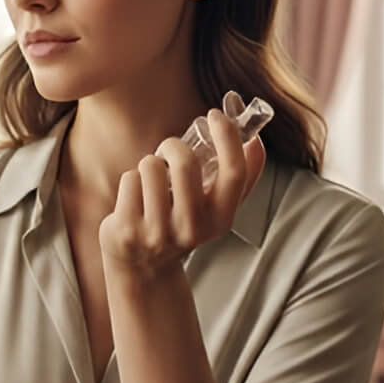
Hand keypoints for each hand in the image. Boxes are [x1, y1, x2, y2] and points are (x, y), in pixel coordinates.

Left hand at [98, 91, 266, 282]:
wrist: (142, 267)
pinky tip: (135, 199)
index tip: (214, 115)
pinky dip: (131, 181)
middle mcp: (192, 229)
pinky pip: (130, 180)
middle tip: (169, 150)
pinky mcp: (127, 231)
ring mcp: (158, 233)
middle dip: (173, 145)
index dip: (227, 137)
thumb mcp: (215, 209)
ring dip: (150, 164)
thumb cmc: (181, 223)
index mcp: (220, 220)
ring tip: (152, 182)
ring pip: (151, 166)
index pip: (233, 172)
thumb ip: (241, 178)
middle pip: (185, 163)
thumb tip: (256, 139)